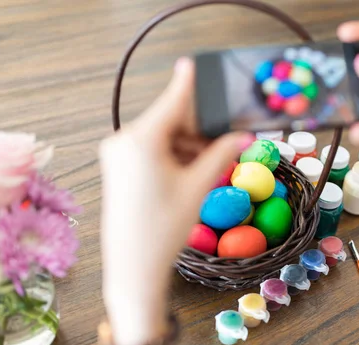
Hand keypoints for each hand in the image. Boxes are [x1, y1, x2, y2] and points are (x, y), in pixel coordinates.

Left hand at [99, 58, 253, 343]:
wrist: (133, 267)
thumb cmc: (164, 228)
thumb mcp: (198, 187)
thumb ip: (221, 154)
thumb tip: (242, 136)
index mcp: (140, 139)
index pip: (172, 102)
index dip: (188, 84)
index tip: (193, 64)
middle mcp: (123, 140)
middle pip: (168, 120)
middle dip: (197, 130)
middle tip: (226, 143)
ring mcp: (117, 154)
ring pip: (161, 137)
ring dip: (187, 145)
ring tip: (211, 166)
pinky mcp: (118, 167)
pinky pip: (150, 150)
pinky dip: (172, 155)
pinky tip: (191, 172)